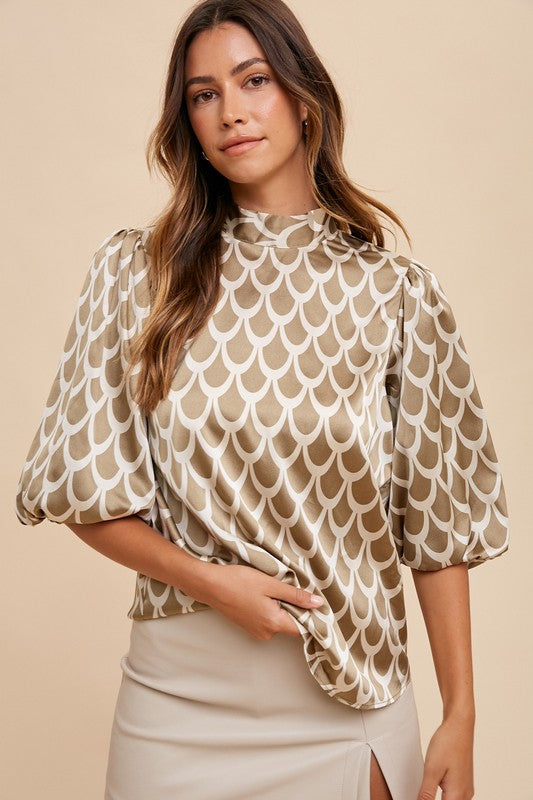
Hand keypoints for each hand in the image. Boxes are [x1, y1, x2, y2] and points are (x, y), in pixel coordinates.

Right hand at [199, 563, 323, 639]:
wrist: (210, 585)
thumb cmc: (238, 582)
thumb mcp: (271, 584)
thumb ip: (296, 596)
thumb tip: (318, 604)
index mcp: (274, 623)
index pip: (303, 627)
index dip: (311, 615)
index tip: (314, 602)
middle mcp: (266, 633)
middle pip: (291, 624)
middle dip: (294, 607)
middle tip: (288, 588)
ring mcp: (256, 632)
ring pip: (279, 621)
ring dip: (281, 607)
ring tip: (271, 589)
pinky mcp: (249, 627)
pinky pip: (268, 621)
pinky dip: (270, 609)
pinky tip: (261, 595)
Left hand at [417, 711, 474, 798]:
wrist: (459, 725)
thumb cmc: (448, 743)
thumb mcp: (431, 770)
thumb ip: (426, 793)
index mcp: (457, 795)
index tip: (420, 796)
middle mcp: (465, 795)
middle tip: (422, 790)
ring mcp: (466, 789)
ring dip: (439, 799)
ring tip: (425, 790)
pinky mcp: (464, 782)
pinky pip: (454, 797)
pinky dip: (444, 797)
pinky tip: (434, 789)